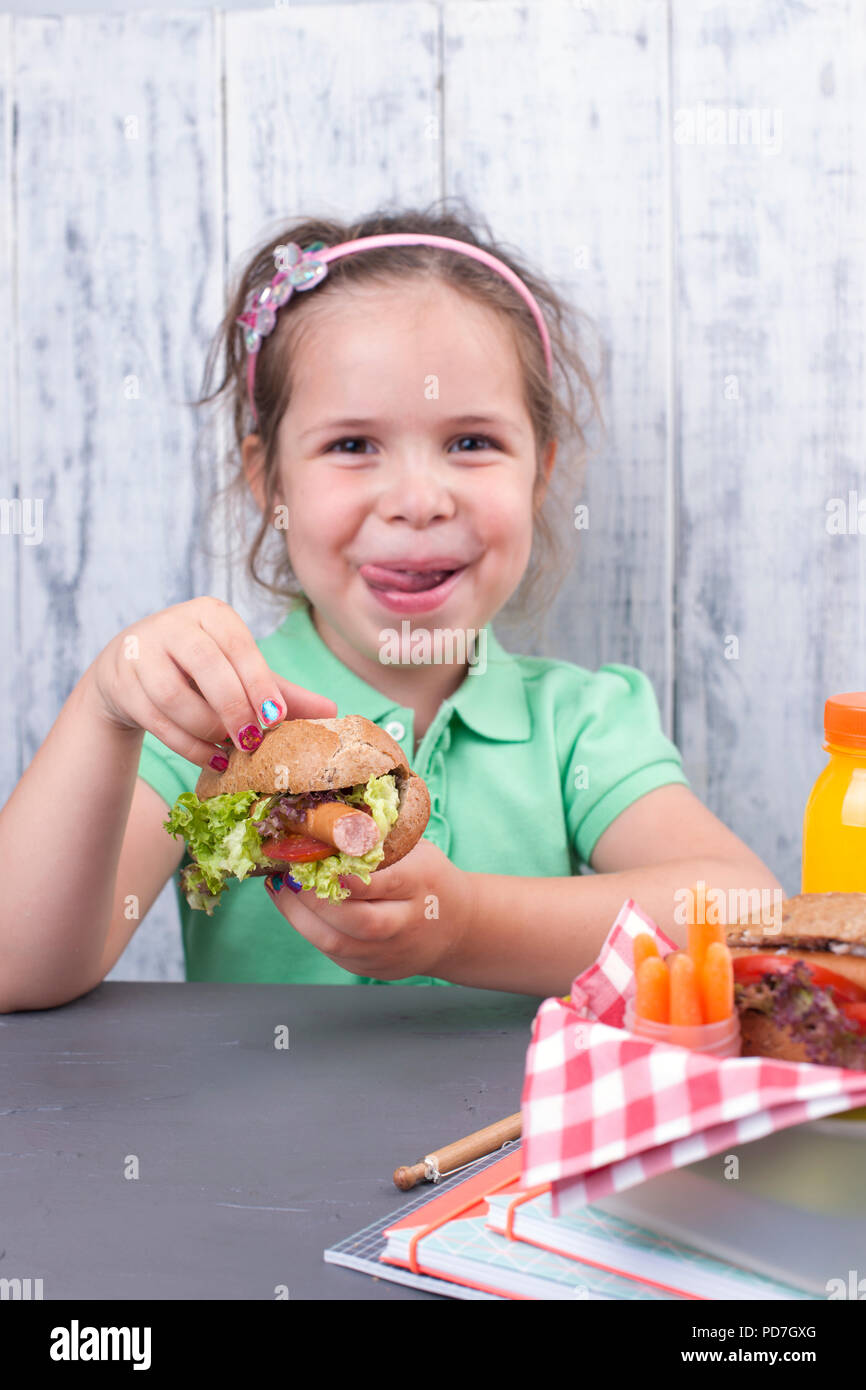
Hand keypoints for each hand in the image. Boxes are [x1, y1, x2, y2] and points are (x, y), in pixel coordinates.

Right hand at [88, 595, 336, 767]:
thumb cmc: (199, 671)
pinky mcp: (121, 682)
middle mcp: (174, 624)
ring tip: (229, 750)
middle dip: (234, 709)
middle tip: (253, 741)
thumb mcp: (239, 673)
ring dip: (206, 730)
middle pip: (206, 666)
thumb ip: (280, 692)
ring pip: (174, 696)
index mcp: (211, 613)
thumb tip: (331, 711)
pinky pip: (155, 719)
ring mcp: (140, 651)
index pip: (239, 645)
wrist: (130, 671)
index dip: (259, 683)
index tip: (277, 720)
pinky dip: (187, 745)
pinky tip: (210, 759)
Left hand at [264, 837, 474, 980]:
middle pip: (357, 921)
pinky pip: (334, 953)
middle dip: (314, 898)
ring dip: (300, 916)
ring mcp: (390, 952)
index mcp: (421, 883)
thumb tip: (323, 821)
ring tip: (281, 889)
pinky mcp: (372, 968)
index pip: (379, 882)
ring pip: (337, 944)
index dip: (340, 874)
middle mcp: (407, 922)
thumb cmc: (428, 878)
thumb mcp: (416, 850)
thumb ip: (377, 841)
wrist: (456, 927)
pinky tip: (294, 907)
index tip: (310, 856)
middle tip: (289, 874)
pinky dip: (308, 929)